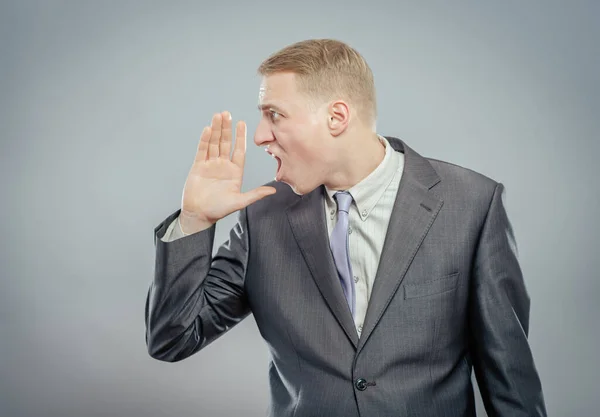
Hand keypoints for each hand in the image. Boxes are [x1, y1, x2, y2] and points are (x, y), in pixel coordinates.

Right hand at [179, 111, 276, 233]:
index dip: (240, 136)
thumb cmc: (219, 210)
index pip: (239, 150)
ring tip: (218, 116)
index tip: (242, 123)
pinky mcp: (198, 166)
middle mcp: (223, 165)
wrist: (200, 215)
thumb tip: (273, 191)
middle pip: (225, 143)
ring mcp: (210, 164)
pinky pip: (202, 150)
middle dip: (227, 128)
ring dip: (216, 130)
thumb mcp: (240, 202)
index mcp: (235, 171)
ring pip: (214, 143)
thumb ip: (256, 194)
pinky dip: (205, 140)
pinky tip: (208, 129)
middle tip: (227, 114)